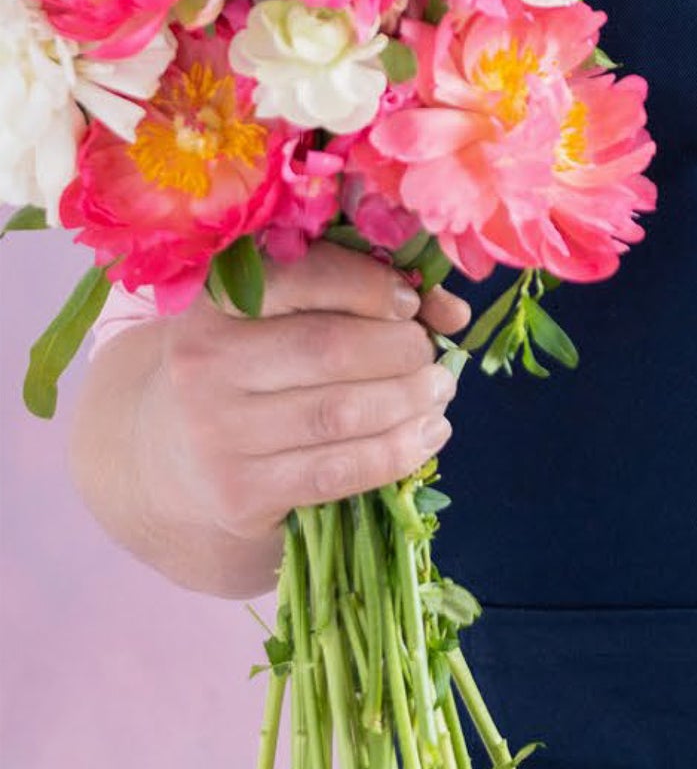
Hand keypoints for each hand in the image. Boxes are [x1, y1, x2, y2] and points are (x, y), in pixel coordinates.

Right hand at [147, 241, 468, 548]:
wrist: (172, 457)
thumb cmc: (249, 368)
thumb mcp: (280, 319)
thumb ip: (359, 297)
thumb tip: (451, 312)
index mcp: (212, 301)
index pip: (301, 276)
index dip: (370, 285)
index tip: (410, 302)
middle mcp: (204, 364)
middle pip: (330, 349)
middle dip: (402, 350)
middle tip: (433, 357)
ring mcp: (218, 433)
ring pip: (341, 413)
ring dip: (409, 402)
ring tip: (438, 392)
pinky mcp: (240, 491)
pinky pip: (338, 470)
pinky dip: (396, 452)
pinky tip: (426, 436)